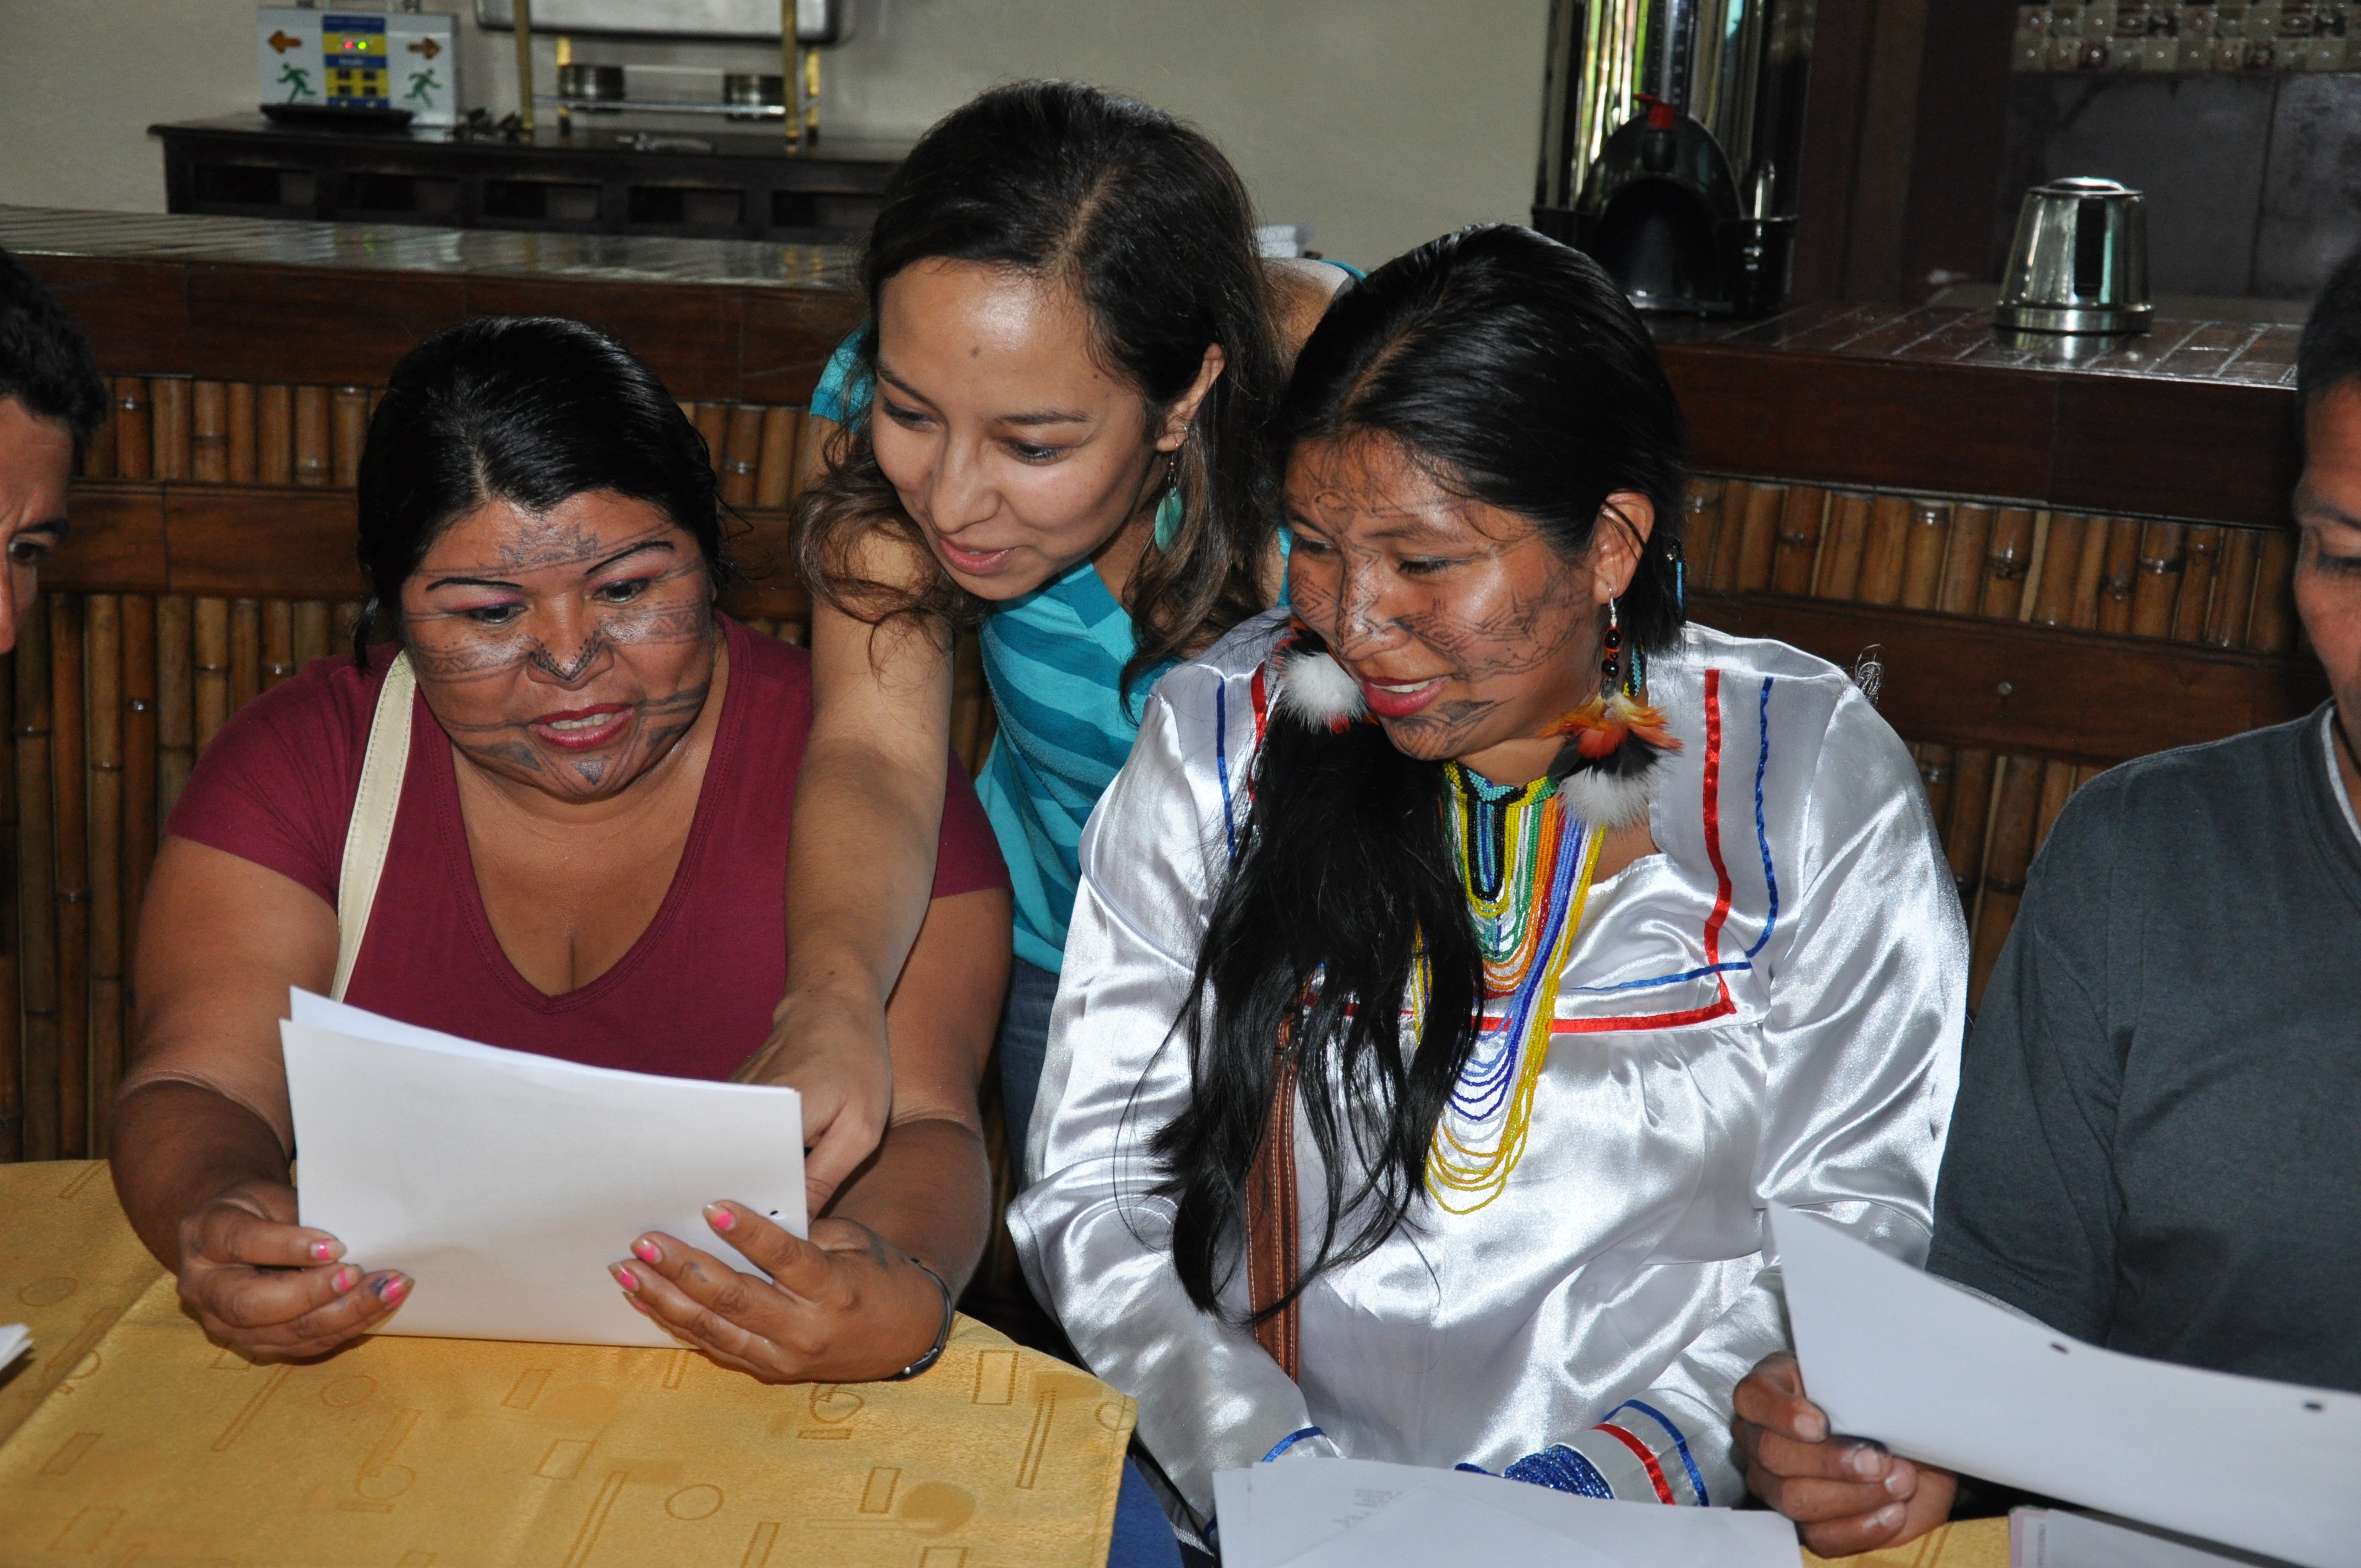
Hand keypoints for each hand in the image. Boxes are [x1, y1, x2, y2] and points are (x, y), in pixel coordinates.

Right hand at [174, 1178, 410, 1359]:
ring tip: (389, 1290)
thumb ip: (302, 1217)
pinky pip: (303, 1344)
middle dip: (314, 1294)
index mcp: (206, 1237)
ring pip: (284, 1333)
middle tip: (360, 1273)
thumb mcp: (272, 1196)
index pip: (243, 1243)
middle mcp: (206, 1288)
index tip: (336, 1245)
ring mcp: (226, 1324)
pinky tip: (379, 1306)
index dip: (289, 1246)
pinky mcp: (255, 1343)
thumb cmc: (260, 1209)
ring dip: (344, 1315)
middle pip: (253, 1304)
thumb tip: (355, 1239)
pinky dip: (346, 1327)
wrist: (234, 1235)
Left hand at [612, 1201, 945, 1382]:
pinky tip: (646, 1300)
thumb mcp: (855, 1241)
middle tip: (644, 1241)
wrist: (903, 1338)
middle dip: (684, 1268)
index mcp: (834, 1288)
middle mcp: (806, 1329)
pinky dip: (677, 1322)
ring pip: (713, 1329)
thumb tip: (737, 1216)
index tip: (710, 1206)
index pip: (785, 1258)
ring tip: (626, 1271)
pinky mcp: (768, 1370)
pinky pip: (714, 1346)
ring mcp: (783, 1357)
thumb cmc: (877, 1275)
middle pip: (735, 1298)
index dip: (747, 1233)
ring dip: (664, 1298)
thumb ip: (803, 1232)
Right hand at [735, 980, 892, 1216]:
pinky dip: (747, 1156)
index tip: (772, 1245)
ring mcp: (727, 1100)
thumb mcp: (860, 1130)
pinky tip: (763, 1169)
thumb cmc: (857, 1063)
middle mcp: (737, 1110)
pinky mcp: (727, 1097)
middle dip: (750, 1207)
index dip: (765, 1220)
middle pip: (735, 1177)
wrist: (833, 1004)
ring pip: (730, 1159)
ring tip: (762, 1207)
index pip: (756, 1189)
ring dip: (746, 1182)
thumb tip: (795, 1230)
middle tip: (767, 1231)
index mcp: (774, 1119)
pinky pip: (731, 1139)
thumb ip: (825, 1180)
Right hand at [1734, 1352, 1955, 1555]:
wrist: (1913, 1451)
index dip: (1780, 1413)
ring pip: (1795, 1498)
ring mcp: (1776, 1484)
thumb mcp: (1872, 1387)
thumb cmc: (1884, 1410)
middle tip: (1879, 1461)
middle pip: (1773, 1453)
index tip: (1821, 1425)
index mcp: (1772, 1389)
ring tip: (1899, 1483)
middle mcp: (1762, 1437)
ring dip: (1854, 1495)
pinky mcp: (1803, 1523)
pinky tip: (1892, 1512)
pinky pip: (1819, 1536)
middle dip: (1830, 1461)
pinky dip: (1861, 1527)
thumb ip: (1859, 1391)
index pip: (1752, 1397)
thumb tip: (1867, 1410)